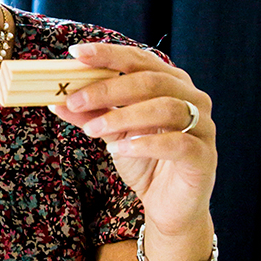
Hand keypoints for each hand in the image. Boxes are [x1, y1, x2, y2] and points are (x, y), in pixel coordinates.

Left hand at [53, 42, 215, 239]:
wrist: (168, 207)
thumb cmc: (144, 163)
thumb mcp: (112, 135)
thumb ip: (90, 115)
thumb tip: (56, 99)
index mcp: (171, 84)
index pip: (140, 59)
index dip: (109, 54)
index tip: (76, 54)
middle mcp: (193, 99)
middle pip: (152, 80)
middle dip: (108, 88)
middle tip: (75, 100)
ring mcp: (203, 126)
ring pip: (165, 108)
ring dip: (122, 116)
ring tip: (92, 130)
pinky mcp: (204, 157)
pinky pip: (178, 143)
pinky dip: (144, 144)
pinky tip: (119, 150)